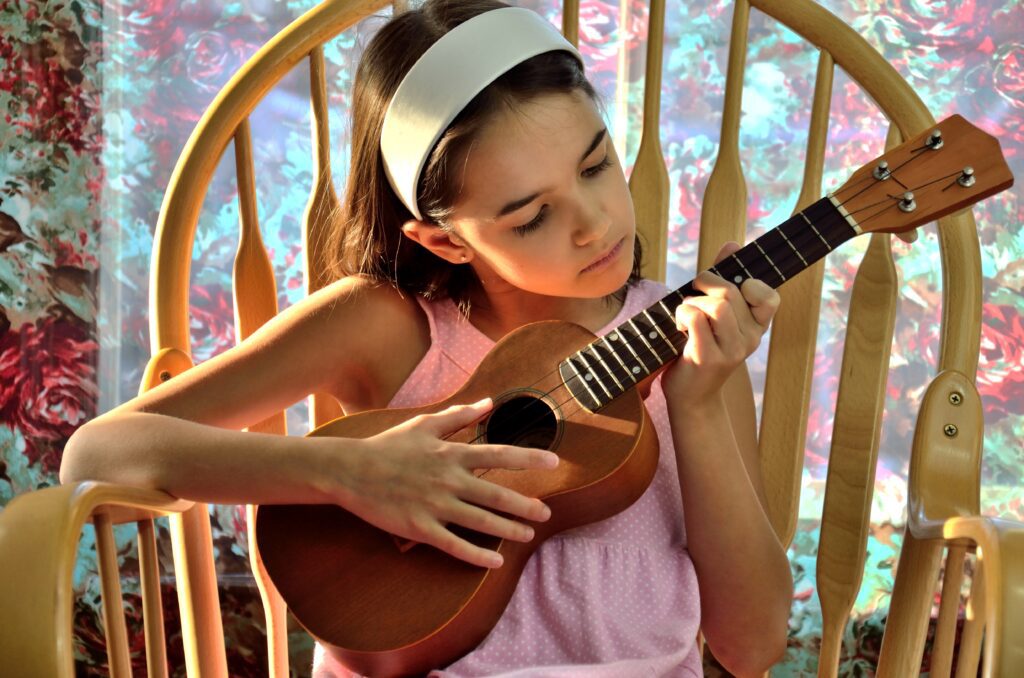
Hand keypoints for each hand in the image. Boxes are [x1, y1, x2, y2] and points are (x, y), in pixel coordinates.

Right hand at [324, 398, 558, 568]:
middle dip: (525, 505)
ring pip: (480, 520)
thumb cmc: (388, 446)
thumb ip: (459, 416)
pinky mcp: (419, 528)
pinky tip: (495, 562)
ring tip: (528, 535)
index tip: (554, 461)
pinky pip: (454, 544)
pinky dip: (477, 555)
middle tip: (546, 514)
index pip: (499, 454)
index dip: (529, 458)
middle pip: (496, 493)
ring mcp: (434, 505)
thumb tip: (489, 402)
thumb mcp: (424, 425)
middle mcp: (448, 479)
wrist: (350, 470)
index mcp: (451, 453)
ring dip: (508, 529)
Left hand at [662, 242, 779, 405]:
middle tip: (692, 295)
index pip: (769, 296)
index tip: (727, 287)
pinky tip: (680, 326)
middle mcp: (751, 339)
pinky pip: (696, 317)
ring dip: (693, 301)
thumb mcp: (716, 314)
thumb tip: (732, 244)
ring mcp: (732, 351)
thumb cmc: (699, 348)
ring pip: (717, 304)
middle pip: (732, 292)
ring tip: (686, 315)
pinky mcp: (708, 358)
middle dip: (705, 284)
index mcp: (758, 327)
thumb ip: (725, 278)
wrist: (691, 397)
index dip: (747, 283)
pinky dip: (682, 313)